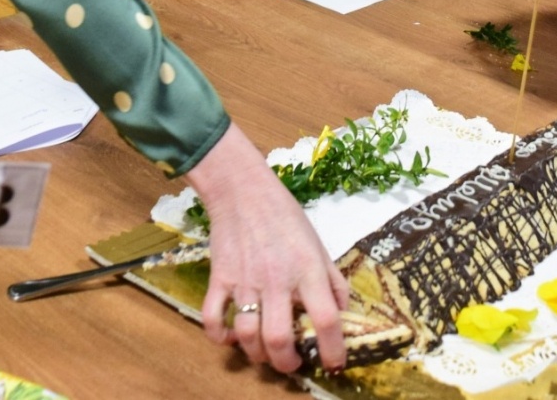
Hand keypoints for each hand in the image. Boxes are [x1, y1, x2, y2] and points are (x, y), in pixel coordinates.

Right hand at [189, 124, 347, 372]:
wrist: (243, 191)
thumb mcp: (318, 244)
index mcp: (307, 270)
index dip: (333, 349)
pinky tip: (230, 338)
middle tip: (292, 363)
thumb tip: (342, 311)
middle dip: (287, 363)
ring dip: (257, 354)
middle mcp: (277, 280)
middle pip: (279, 338)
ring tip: (264, 353)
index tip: (335, 364)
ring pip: (247, 334)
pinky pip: (213, 317)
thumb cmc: (286, 216)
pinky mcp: (219, 278)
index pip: (326, 319)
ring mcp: (245, 280)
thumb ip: (332, 279)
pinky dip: (219, 337)